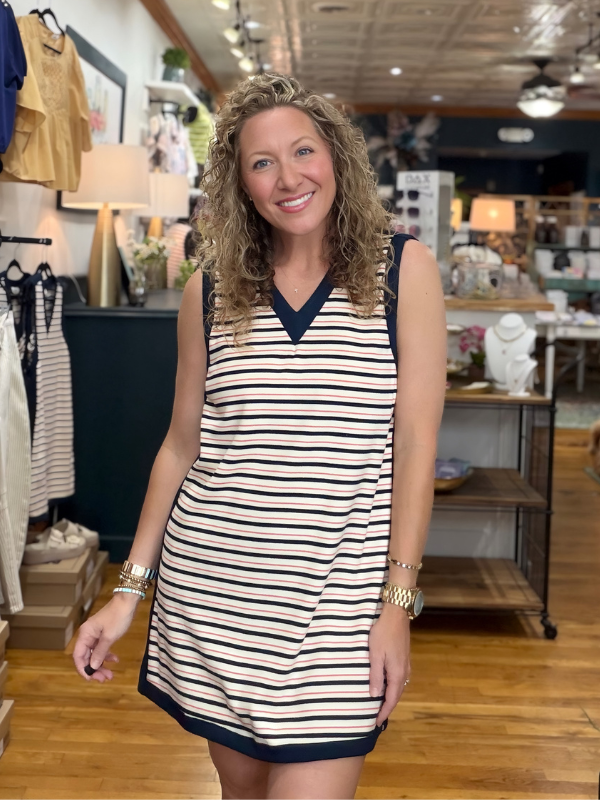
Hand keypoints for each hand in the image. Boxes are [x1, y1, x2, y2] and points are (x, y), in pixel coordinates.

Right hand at [72, 592, 139, 682]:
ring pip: (94, 654)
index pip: (78, 656)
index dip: (83, 669)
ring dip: (101, 664)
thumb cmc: (118, 617)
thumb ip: (100, 653)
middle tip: (105, 678)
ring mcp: (95, 634)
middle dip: (94, 669)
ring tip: (110, 674)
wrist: (127, 601)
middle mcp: (87, 635)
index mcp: (85, 634)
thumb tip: (93, 667)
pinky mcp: (103, 634)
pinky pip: (101, 648)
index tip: (91, 679)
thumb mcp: (109, 637)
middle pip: (86, 657)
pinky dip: (106, 655)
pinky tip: (115, 660)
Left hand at [369, 603, 410, 726]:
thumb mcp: (375, 655)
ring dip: (390, 696)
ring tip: (380, 704)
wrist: (396, 614)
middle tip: (376, 716)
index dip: (384, 712)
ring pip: (398, 686)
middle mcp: (405, 672)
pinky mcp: (404, 657)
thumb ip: (375, 676)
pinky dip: (392, 686)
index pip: (391, 699)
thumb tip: (374, 696)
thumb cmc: (382, 633)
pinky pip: (399, 678)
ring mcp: (406, 664)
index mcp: (397, 673)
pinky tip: (385, 685)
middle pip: (396, 695)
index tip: (376, 723)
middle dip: (387, 706)